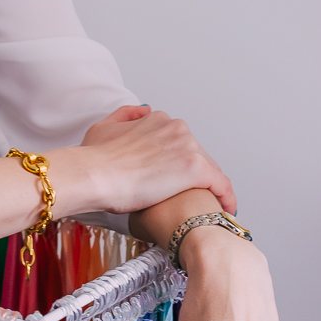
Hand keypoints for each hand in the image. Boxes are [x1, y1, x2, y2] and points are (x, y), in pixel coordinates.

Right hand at [80, 104, 235, 215]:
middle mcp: (176, 128)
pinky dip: (226, 197)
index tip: (177, 178)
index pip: (179, 141)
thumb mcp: (104, 127)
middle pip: (197, 154)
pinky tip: (224, 209)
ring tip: (208, 206)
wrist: (94, 175)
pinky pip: (221, 184)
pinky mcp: (195, 168)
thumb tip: (143, 111)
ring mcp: (187, 146)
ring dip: (210, 187)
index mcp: (157, 119)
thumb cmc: (94, 158)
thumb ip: (125, 116)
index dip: (178, 162)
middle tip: (190, 197)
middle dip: (194, 175)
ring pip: (210, 169)